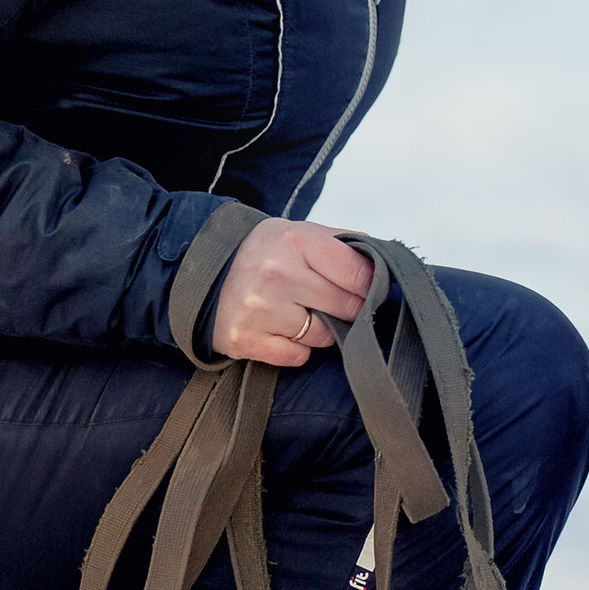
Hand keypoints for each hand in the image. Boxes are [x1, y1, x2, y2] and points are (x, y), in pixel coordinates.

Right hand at [210, 219, 374, 367]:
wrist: (206, 274)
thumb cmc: (262, 254)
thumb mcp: (299, 233)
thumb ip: (342, 244)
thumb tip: (382, 260)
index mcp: (295, 241)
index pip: (358, 273)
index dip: (372, 285)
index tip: (372, 290)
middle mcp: (276, 274)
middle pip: (346, 306)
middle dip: (350, 308)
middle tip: (338, 302)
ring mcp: (260, 310)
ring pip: (323, 335)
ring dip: (321, 328)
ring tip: (303, 311)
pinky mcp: (247, 340)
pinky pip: (298, 355)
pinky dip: (297, 347)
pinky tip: (283, 328)